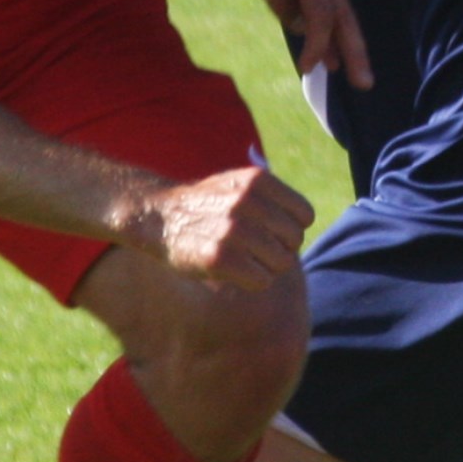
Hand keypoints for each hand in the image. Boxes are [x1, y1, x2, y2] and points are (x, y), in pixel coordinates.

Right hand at [144, 165, 314, 289]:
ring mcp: (233, 231)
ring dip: (265, 267)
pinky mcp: (220, 259)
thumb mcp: (239, 184)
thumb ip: (272, 197)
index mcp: (257, 181)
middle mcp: (247, 202)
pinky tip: (233, 271)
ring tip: (242, 258)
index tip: (271, 232)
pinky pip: (262, 281)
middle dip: (279, 249)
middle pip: (294, 241)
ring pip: (281, 263)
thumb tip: (304, 222)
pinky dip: (252, 281)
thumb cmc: (206, 205)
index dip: (291, 228)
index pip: (305, 215)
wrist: (157, 216)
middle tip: (254, 249)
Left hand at [210, 0, 372, 88]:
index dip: (317, 45)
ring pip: (341, 12)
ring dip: (348, 44)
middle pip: (343, 16)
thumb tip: (301, 26)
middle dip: (355, 51)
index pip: (321, 15)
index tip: (307, 69)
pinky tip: (331, 52)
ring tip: (357, 75)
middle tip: (365, 84)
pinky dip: (333, 29)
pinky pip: (329, 5)